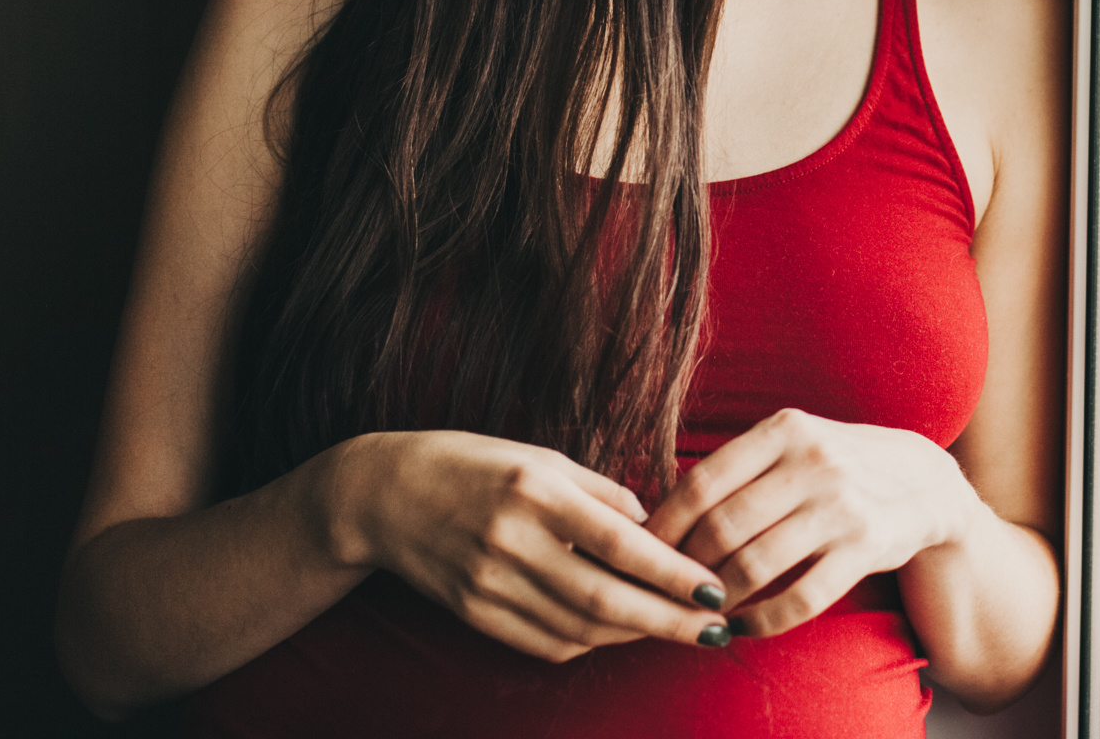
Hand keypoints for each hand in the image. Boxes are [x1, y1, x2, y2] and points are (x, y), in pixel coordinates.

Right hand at [330, 430, 730, 661]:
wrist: (383, 495)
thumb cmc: (474, 464)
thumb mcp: (540, 457)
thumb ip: (599, 491)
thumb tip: (653, 525)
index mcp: (536, 492)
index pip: (618, 544)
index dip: (670, 572)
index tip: (715, 586)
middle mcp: (512, 541)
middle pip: (602, 599)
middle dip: (668, 620)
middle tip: (717, 628)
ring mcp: (489, 583)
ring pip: (577, 628)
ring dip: (635, 635)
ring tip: (681, 630)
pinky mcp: (473, 613)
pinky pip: (544, 642)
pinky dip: (589, 643)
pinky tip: (619, 632)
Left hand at [647, 407, 975, 637]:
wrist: (924, 483)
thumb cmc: (837, 466)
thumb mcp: (795, 444)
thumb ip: (738, 468)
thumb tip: (658, 513)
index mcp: (786, 428)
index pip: (703, 481)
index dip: (665, 525)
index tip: (642, 551)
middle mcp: (815, 461)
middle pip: (722, 527)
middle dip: (686, 567)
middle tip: (669, 589)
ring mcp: (843, 505)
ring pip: (755, 565)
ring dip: (718, 597)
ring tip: (701, 610)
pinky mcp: (867, 546)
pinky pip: (801, 598)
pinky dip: (762, 621)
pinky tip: (743, 626)